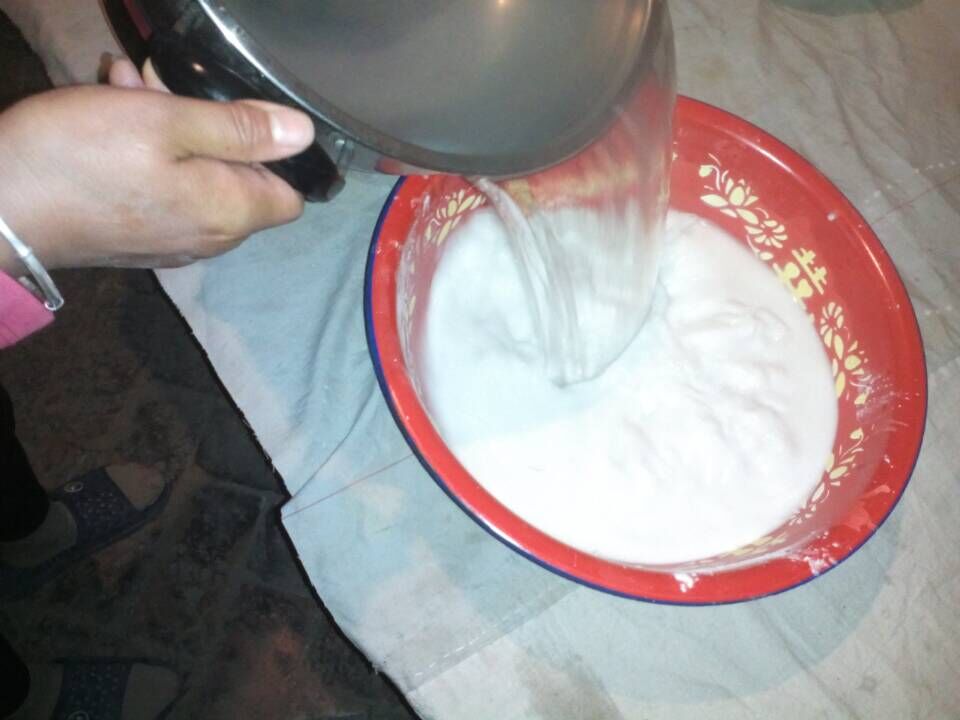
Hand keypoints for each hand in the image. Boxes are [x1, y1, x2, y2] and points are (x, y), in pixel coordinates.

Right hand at [0, 58, 314, 272]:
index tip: (239, 116)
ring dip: (168, 129)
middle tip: (161, 90)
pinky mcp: (136, 236)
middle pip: (237, 178)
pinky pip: (160, 189)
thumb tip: (302, 135)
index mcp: (230, 215)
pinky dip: (144, 153)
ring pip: (193, 175)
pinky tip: (108, 114)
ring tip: (124, 89)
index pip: (290, 194)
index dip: (276, 153)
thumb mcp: (167, 123)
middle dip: (208, 128)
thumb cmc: (82, 159)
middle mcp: (209, 238)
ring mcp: (171, 241)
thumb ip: (241, 130)